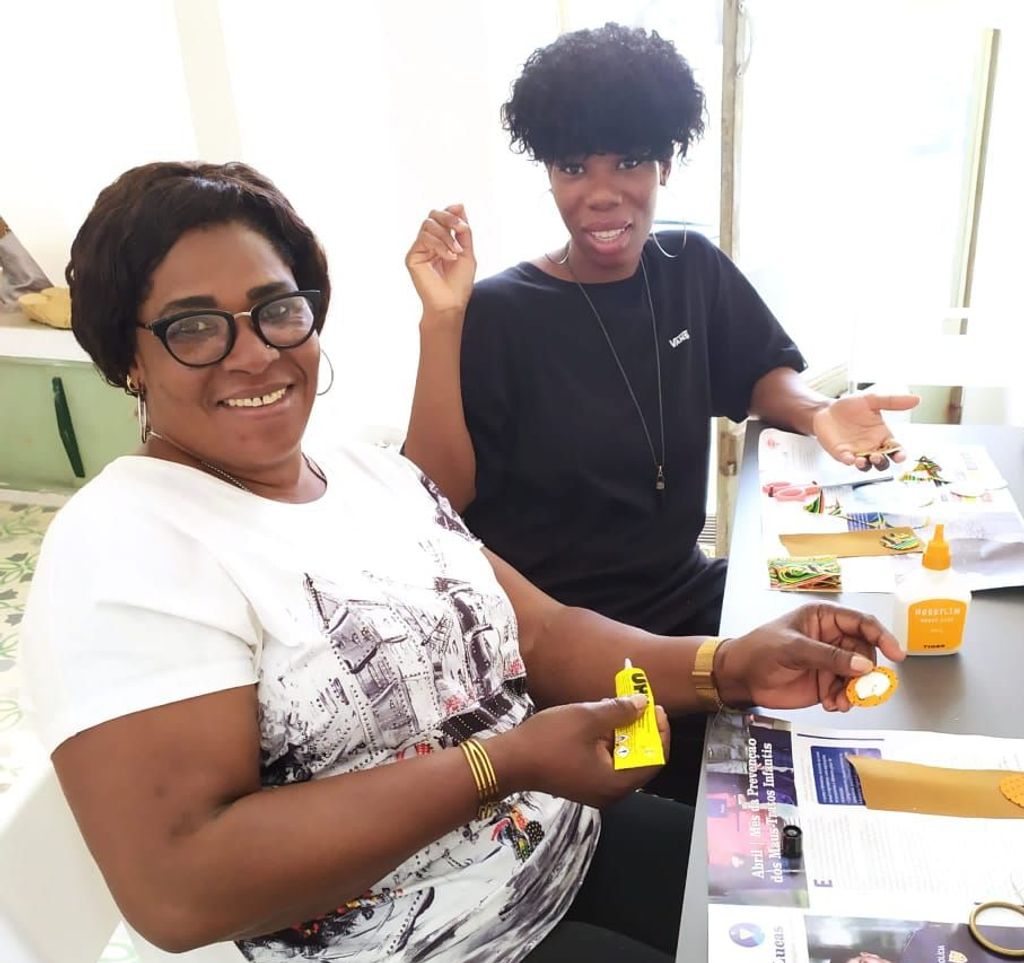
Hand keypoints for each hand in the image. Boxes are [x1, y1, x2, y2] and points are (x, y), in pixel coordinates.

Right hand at [405, 204, 475, 320]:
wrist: (451, 303)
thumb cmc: (459, 283)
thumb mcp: (467, 252)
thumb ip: (463, 231)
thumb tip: (459, 205)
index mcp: (442, 240)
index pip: (442, 217)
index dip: (451, 213)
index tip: (462, 223)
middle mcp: (429, 243)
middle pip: (432, 215)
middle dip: (448, 218)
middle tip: (460, 229)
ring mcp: (419, 249)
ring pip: (428, 225)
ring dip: (446, 236)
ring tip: (456, 252)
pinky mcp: (412, 256)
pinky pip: (424, 238)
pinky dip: (440, 245)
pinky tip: (449, 257)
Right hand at [494, 695, 669, 807]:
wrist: (509, 761)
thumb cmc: (548, 740)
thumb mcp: (587, 718)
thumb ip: (619, 711)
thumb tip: (642, 704)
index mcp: (616, 783)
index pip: (655, 759)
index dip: (659, 731)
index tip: (654, 707)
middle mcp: (611, 793)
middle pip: (640, 760)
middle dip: (641, 730)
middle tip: (637, 704)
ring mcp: (596, 790)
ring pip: (622, 760)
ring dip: (623, 734)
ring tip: (616, 708)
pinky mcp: (583, 783)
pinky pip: (606, 763)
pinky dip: (608, 742)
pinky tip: (599, 722)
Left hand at [715, 603, 904, 711]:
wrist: (741, 677)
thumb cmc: (760, 651)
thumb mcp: (793, 649)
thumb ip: (828, 657)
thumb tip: (863, 666)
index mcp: (824, 618)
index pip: (862, 623)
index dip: (882, 637)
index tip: (896, 654)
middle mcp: (832, 638)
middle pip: (865, 653)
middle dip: (864, 673)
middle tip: (856, 689)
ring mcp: (831, 661)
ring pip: (859, 676)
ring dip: (854, 691)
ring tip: (837, 701)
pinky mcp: (827, 682)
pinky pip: (847, 691)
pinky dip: (844, 700)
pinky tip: (830, 704)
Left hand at [811, 392, 918, 469]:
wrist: (826, 409)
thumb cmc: (850, 406)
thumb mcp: (872, 400)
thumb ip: (892, 401)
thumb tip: (916, 399)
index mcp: (882, 435)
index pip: (895, 449)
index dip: (900, 455)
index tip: (900, 456)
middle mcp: (871, 446)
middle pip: (882, 462)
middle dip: (882, 463)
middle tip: (877, 456)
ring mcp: (856, 451)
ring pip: (866, 466)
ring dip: (866, 465)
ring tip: (862, 460)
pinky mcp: (841, 453)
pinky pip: (847, 461)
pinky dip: (849, 461)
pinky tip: (850, 458)